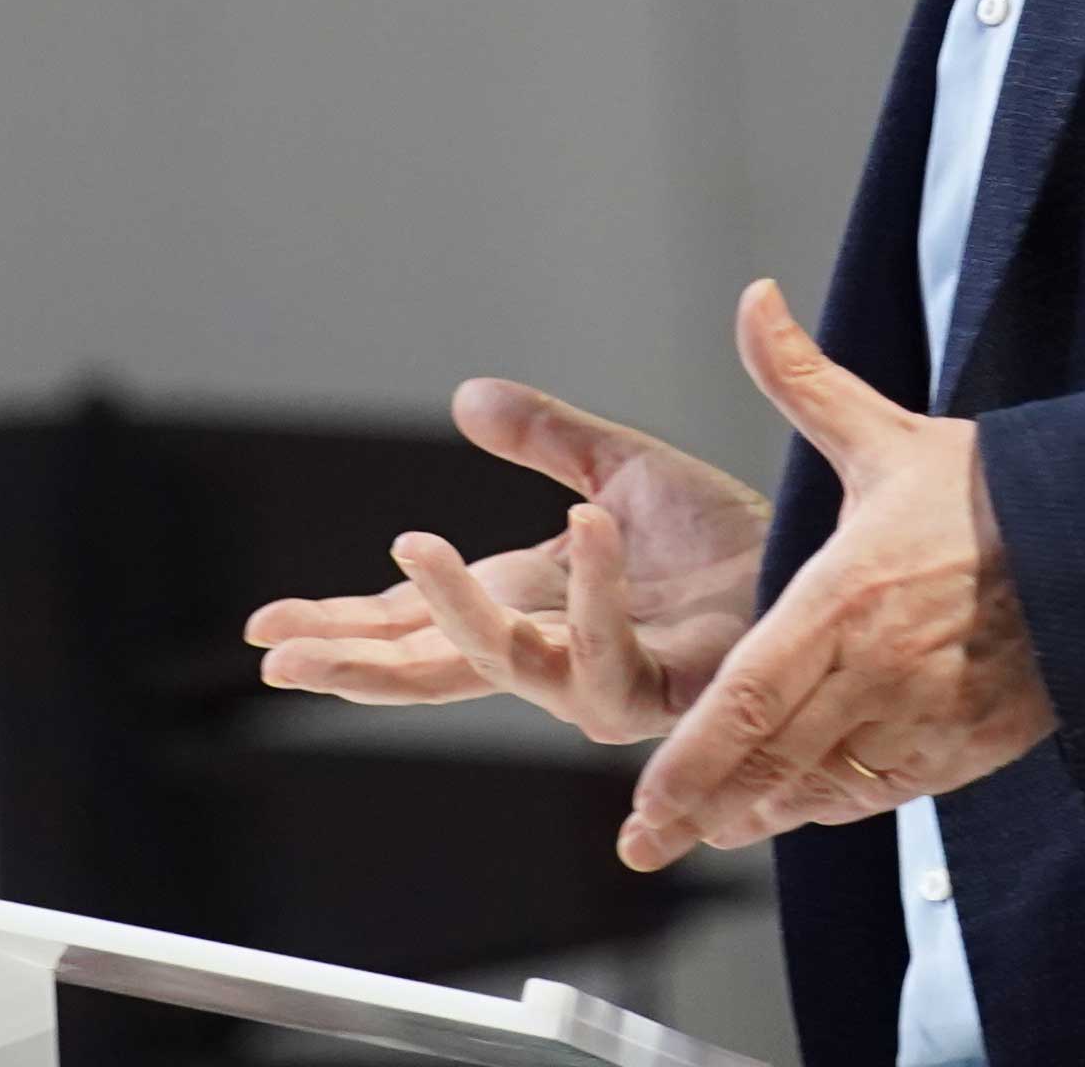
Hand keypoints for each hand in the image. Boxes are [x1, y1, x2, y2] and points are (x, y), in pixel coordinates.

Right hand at [241, 369, 771, 744]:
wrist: (819, 569)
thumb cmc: (731, 541)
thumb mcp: (619, 470)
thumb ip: (545, 439)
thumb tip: (465, 397)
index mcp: (532, 600)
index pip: (415, 623)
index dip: (341, 627)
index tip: (264, 630)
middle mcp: (555, 649)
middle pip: (432, 668)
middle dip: (353, 663)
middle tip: (280, 658)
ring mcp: (604, 677)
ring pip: (508, 669)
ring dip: (456, 615)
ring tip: (412, 549)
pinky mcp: (666, 687)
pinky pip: (613, 654)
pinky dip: (595, 593)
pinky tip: (580, 532)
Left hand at [616, 279, 1052, 868]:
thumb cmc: (988, 493)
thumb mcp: (888, 434)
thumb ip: (801, 379)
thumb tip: (754, 301)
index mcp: (843, 595)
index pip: (747, 696)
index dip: (689, 761)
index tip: (641, 806)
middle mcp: (876, 666)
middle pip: (769, 760)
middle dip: (701, 807)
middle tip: (646, 845)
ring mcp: (922, 715)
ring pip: (821, 785)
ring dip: (762, 812)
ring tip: (711, 828)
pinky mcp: (963, 747)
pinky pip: (881, 792)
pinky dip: (834, 803)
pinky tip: (797, 805)